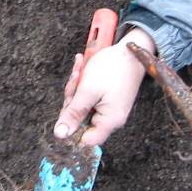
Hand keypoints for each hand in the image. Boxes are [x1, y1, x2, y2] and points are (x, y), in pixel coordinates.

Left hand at [54, 28, 156, 145]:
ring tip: (80, 69)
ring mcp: (109, 108)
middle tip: (76, 79)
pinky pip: (89, 97)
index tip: (66, 112)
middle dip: (73, 100)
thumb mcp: (87, 91)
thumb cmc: (113, 68)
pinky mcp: (107, 98)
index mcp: (109, 121)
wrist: (131, 50)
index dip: (72, 129)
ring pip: (82, 106)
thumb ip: (73, 114)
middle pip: (81, 121)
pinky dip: (83, 84)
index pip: (85, 140)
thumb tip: (60, 135)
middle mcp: (111, 118)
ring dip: (77, 88)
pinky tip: (82, 67)